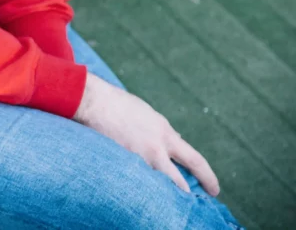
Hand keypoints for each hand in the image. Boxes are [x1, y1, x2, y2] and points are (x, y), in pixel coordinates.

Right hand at [73, 73, 218, 195]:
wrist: (94, 102)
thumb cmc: (120, 105)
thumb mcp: (149, 115)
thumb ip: (163, 132)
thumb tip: (175, 143)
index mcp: (165, 134)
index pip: (195, 161)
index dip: (207, 177)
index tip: (214, 190)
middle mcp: (156, 148)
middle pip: (178, 181)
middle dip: (186, 195)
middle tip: (191, 205)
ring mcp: (137, 157)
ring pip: (156, 184)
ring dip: (160, 192)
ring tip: (162, 200)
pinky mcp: (120, 162)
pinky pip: (134, 179)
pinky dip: (138, 184)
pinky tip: (136, 190)